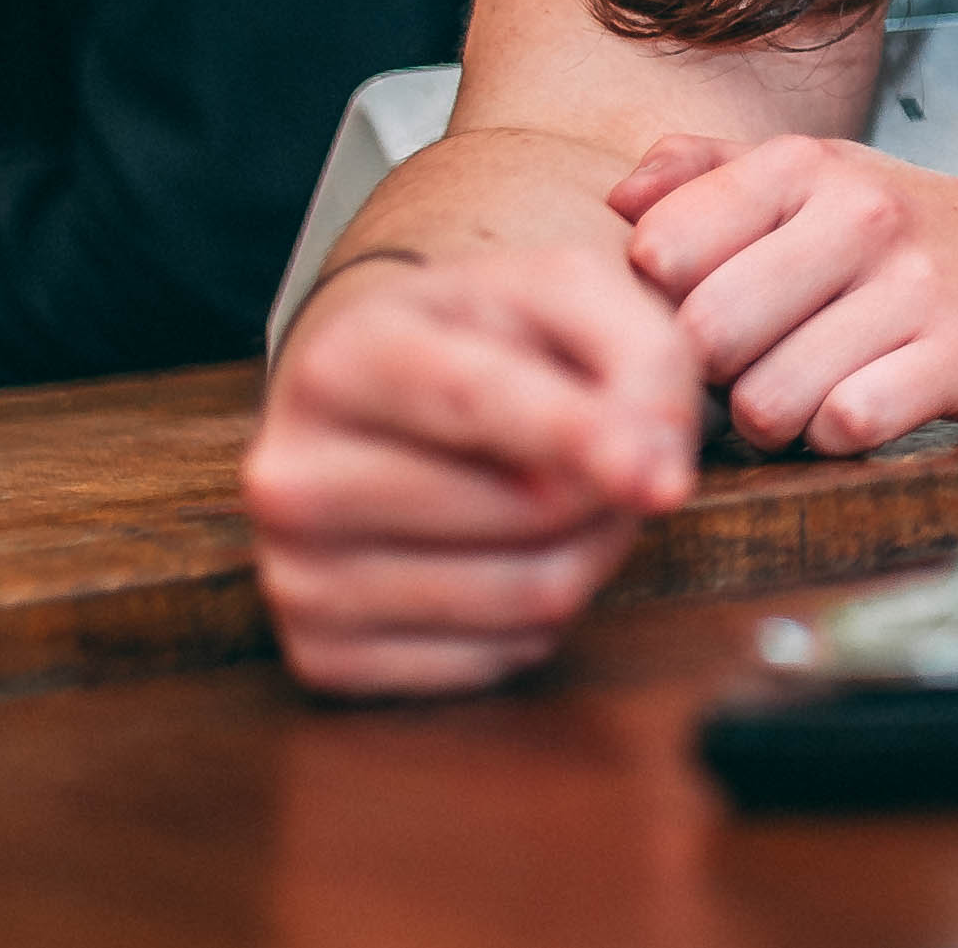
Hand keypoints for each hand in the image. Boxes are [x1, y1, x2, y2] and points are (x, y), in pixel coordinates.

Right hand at [244, 246, 700, 697]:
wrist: (382, 403)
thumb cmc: (489, 342)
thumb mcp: (563, 295)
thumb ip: (638, 355)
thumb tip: (659, 479)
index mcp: (344, 358)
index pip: (474, 401)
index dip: (578, 438)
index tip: (664, 480)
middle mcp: (294, 474)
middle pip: (526, 510)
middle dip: (610, 488)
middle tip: (616, 455)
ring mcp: (296, 576)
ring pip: (529, 596)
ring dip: (593, 552)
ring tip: (570, 499)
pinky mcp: (324, 659)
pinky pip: (500, 661)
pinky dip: (540, 618)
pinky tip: (510, 557)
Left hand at [609, 136, 957, 454]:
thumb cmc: (914, 233)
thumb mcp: (814, 175)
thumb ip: (706, 172)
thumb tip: (619, 202)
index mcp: (803, 166)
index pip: (661, 247)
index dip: (658, 303)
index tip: (694, 311)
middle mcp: (857, 216)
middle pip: (704, 336)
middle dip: (711, 376)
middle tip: (746, 370)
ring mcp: (912, 288)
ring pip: (766, 400)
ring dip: (772, 420)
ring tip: (804, 392)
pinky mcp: (957, 358)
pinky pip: (846, 427)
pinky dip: (838, 436)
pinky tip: (857, 408)